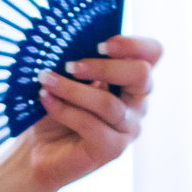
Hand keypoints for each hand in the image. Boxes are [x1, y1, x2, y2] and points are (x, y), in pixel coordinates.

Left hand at [24, 35, 161, 191]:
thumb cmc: (55, 108)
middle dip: (104, 67)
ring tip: (45, 80)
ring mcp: (128, 128)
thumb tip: (71, 41)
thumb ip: (80, 61)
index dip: (132, 44)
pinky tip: (45, 99)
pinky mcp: (112, 149)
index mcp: (131, 79)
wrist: (38, 151)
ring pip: (109, 103)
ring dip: (72, 89)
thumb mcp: (68, 78)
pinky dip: (63, 110)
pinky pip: (91, 124)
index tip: (99, 44)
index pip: (153, 53)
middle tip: (70, 66)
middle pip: (141, 74)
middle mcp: (137, 103)